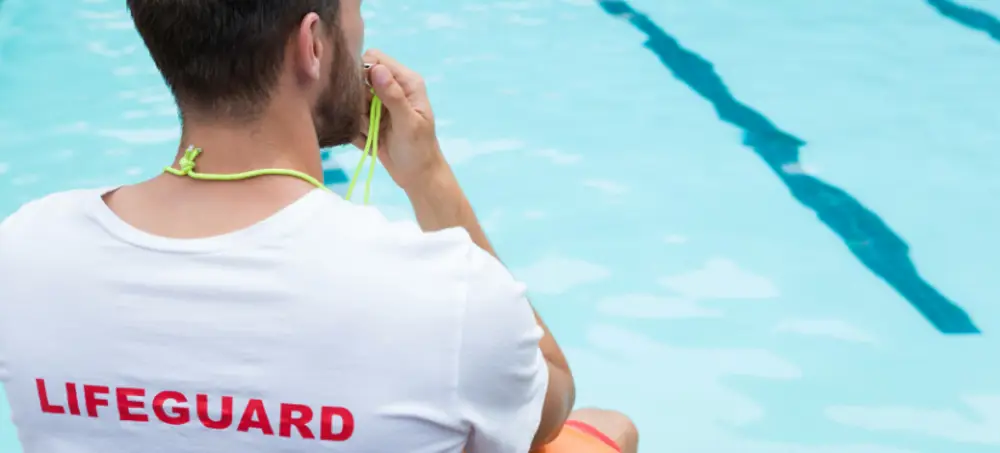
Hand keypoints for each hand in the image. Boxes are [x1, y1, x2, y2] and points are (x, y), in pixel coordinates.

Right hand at [354, 49, 446, 192]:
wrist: (418, 177)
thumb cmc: (419, 150)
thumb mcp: (407, 123)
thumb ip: (393, 96)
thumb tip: (377, 69)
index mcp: (407, 82)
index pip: (375, 59)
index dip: (362, 70)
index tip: (359, 92)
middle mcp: (393, 89)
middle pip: (360, 79)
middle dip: (358, 99)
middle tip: (368, 119)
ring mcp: (381, 105)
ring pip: (354, 100)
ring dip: (357, 117)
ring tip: (372, 133)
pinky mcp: (372, 120)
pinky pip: (353, 118)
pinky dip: (357, 130)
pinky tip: (371, 141)